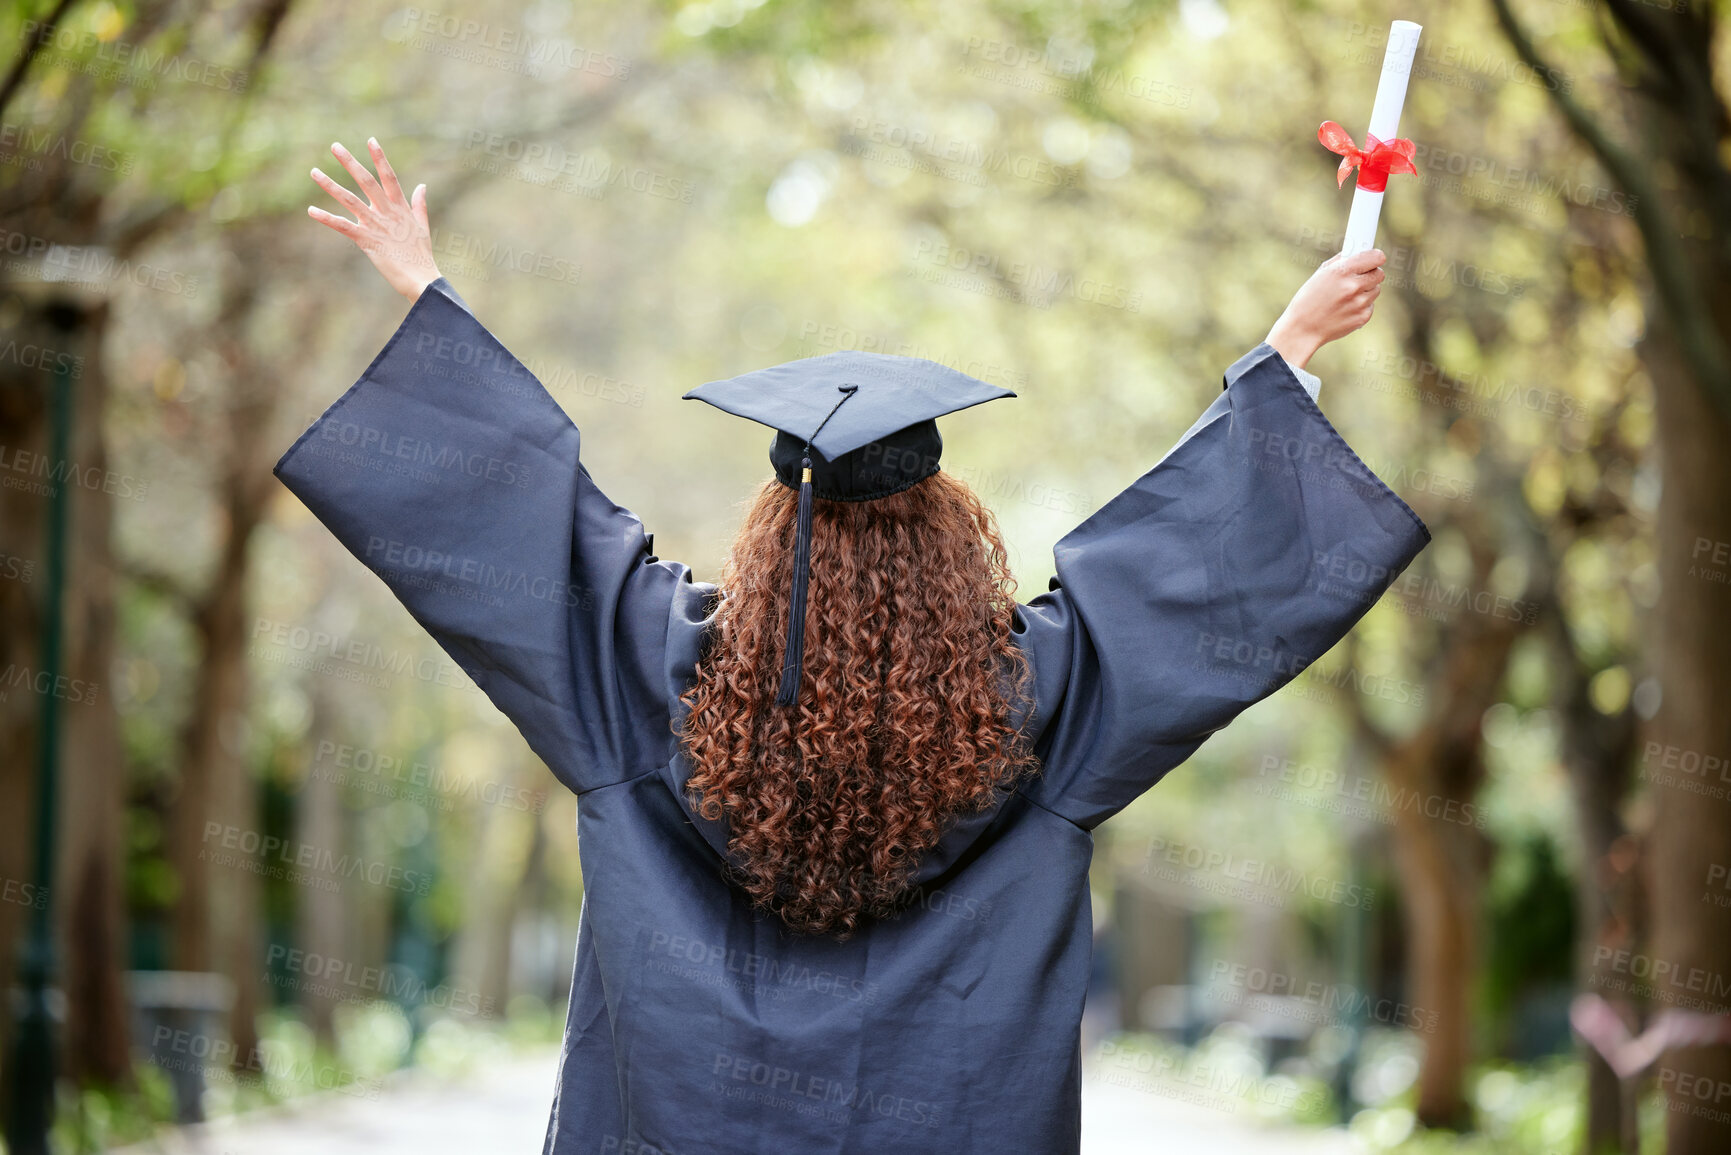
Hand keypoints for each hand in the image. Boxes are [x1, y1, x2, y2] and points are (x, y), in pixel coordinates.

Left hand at [309, 137, 441, 301]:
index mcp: (401, 208)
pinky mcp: (367, 240)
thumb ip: (419, 205)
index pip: (389, 177)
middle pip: (366, 181)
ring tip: (314, 172)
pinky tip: (311, 211)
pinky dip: (327, 219)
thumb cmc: (422, 256)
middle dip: (350, 163)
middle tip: (335, 146)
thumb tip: (422, 186)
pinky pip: (343, 226)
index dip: (380, 158)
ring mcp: (376, 225)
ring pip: (350, 200)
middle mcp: (387, 212)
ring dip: (330, 186)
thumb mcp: (422, 226)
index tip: (371, 140)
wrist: (422, 280)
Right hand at [1264, 248, 1387, 369]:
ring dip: (1366, 291)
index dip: (1375, 257)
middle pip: (1379, 273)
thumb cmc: (1308, 300)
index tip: (1374, 259)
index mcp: (1341, 271)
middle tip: (1361, 277)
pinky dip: (1361, 306)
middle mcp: (1353, 286)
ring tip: (1347, 297)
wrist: (1302, 329)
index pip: (1376, 257)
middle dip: (1371, 274)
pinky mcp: (1362, 317)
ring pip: (1376, 289)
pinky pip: (1370, 305)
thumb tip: (1357, 252)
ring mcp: (1359, 303)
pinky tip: (1345, 309)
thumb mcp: (1320, 275)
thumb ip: (1341, 262)